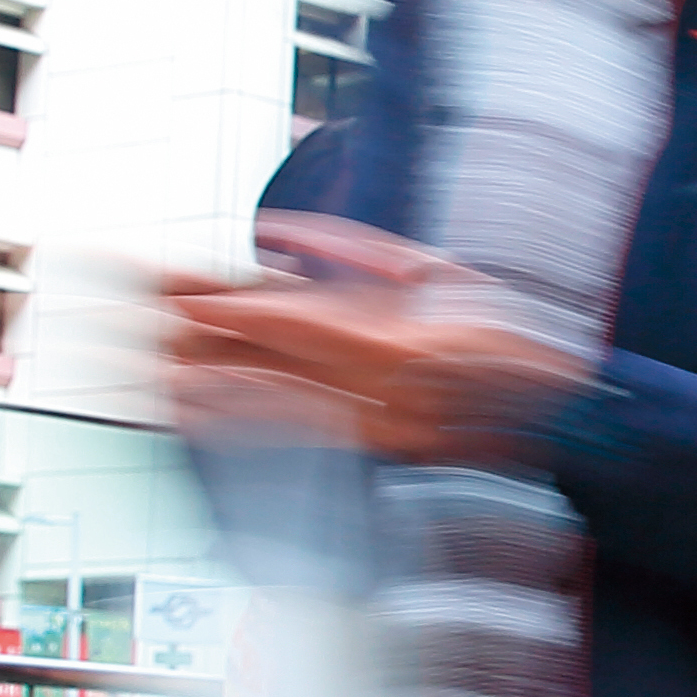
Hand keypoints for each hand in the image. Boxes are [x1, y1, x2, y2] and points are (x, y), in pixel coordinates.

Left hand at [161, 266, 575, 464]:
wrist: (568, 405)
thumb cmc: (505, 327)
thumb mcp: (434, 268)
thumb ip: (353, 254)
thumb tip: (276, 244)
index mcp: (393, 337)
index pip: (286, 317)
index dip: (220, 304)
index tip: (168, 288)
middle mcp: (374, 391)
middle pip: (262, 359)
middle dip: (190, 336)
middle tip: (129, 320)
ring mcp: (371, 429)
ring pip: (265, 403)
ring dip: (197, 384)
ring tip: (140, 367)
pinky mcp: (373, 453)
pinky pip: (292, 436)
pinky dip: (237, 422)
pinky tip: (193, 409)